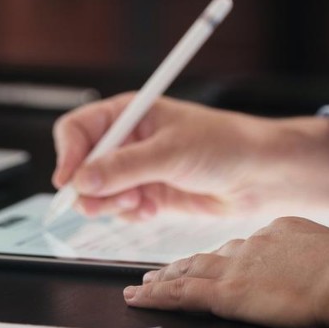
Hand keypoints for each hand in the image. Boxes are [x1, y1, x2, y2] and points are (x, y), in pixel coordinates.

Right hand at [51, 93, 328, 219]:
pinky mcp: (150, 194)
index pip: (78, 129)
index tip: (68, 182)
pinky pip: (121, 208)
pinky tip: (151, 210)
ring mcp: (138, 168)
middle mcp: (129, 139)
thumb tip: (82, 181)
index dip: (68, 154)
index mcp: (129, 113)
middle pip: (83, 164)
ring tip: (137, 205)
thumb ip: (125, 167)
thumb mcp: (171, 153)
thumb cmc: (224, 145)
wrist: (261, 175)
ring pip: (99, 191)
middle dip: (90, 186)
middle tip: (102, 204)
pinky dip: (130, 214)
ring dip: (111, 203)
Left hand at [122, 217, 328, 327]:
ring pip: (189, 271)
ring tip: (146, 283)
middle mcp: (252, 244)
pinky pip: (183, 294)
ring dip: (165, 277)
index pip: (241, 246)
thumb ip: (313, 254)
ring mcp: (237, 268)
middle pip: (208, 255)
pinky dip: (157, 295)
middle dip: (182, 264)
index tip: (206, 259)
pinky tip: (138, 297)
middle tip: (159, 269)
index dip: (219, 255)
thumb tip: (316, 265)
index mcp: (279, 233)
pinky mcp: (228, 294)